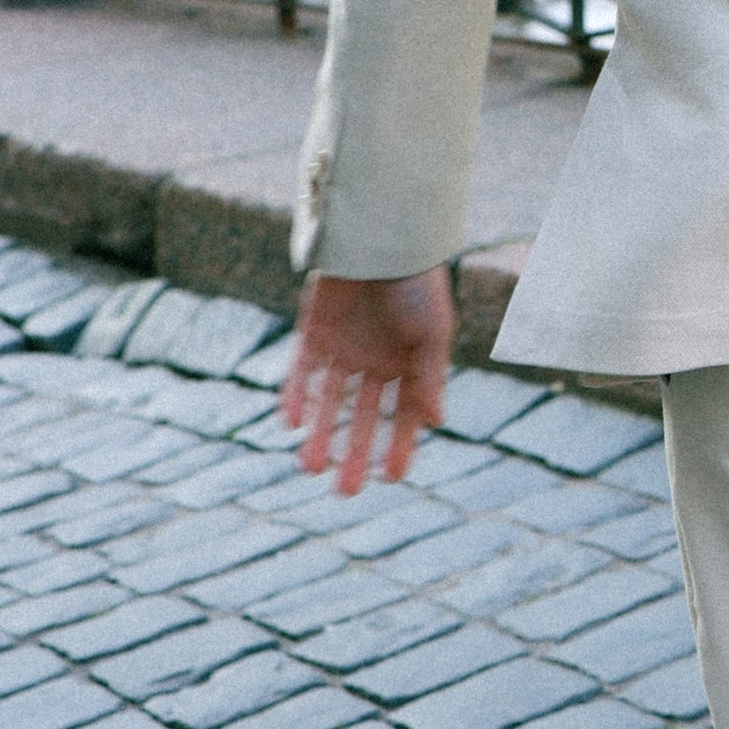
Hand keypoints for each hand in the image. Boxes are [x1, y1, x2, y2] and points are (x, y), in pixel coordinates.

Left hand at [282, 268, 454, 494]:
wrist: (380, 237)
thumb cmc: (416, 283)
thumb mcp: (431, 332)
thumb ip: (429, 377)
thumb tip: (436, 423)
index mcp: (409, 364)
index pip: (402, 416)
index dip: (398, 447)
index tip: (392, 479)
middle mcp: (375, 362)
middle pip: (362, 418)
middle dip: (354, 454)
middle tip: (344, 491)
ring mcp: (343, 349)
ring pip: (328, 402)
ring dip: (320, 434)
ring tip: (310, 466)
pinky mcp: (314, 333)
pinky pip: (302, 372)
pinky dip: (296, 396)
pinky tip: (292, 423)